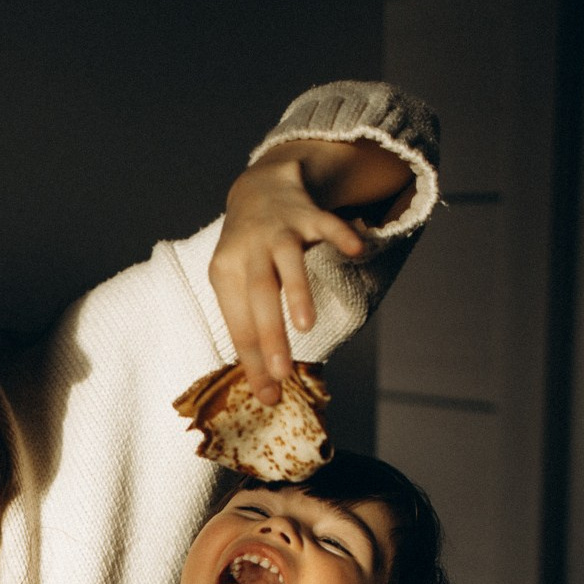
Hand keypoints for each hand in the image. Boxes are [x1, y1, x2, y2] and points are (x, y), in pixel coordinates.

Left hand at [211, 139, 414, 403]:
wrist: (257, 188)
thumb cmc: (248, 254)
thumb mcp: (236, 285)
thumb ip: (250, 328)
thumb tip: (265, 387)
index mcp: (225, 273)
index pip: (238, 324)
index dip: (252, 361)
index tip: (268, 395)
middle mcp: (250, 250)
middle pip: (258, 295)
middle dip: (270, 335)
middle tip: (282, 373)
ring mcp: (279, 229)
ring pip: (286, 260)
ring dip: (296, 291)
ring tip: (306, 326)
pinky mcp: (307, 212)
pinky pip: (326, 223)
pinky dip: (341, 234)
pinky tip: (358, 250)